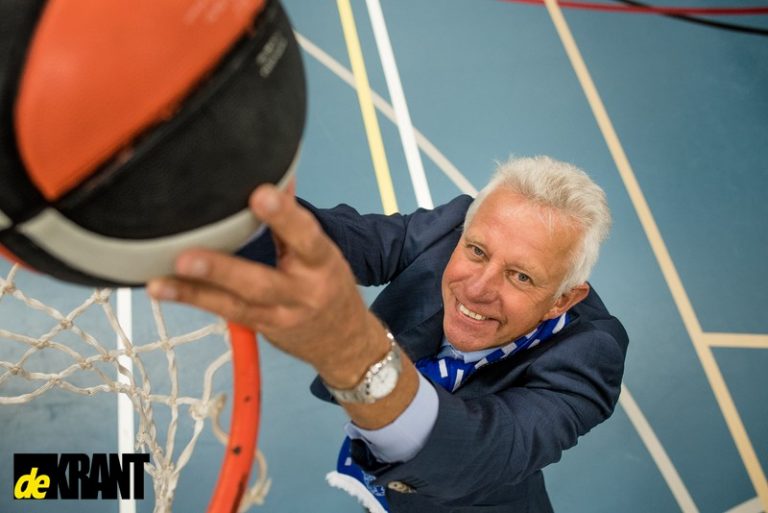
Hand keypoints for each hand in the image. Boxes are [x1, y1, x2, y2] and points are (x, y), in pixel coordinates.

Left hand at [147, 184, 377, 384]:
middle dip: (223, 270)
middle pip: (261, 283)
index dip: (285, 216)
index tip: (261, 194)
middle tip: (187, 256)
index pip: (305, 237)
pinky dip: (194, 299)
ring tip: (160, 283)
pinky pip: (225, 314)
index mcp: (321, 264)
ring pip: (234, 305)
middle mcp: (301, 293)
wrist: (344, 343)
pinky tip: (164, 289)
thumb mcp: (322, 253)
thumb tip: (278, 176)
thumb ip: (294, 221)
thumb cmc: (329, 286)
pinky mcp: (260, 329)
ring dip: (194, 293)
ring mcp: (279, 316)